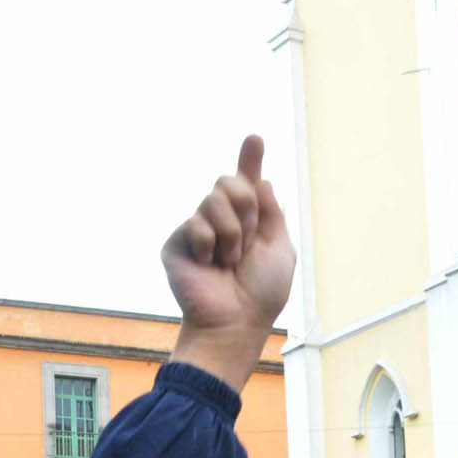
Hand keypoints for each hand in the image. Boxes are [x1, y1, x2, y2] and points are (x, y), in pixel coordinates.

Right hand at [163, 136, 296, 390]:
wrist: (234, 320)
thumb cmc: (260, 293)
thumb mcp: (279, 248)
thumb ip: (271, 212)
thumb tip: (260, 180)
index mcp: (248, 222)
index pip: (247, 184)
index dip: (250, 160)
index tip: (255, 138)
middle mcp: (221, 222)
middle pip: (229, 181)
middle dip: (246, 206)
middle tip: (248, 242)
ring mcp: (197, 231)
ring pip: (212, 199)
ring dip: (231, 232)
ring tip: (229, 261)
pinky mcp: (177, 243)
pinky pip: (195, 222)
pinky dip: (209, 244)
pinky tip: (207, 265)